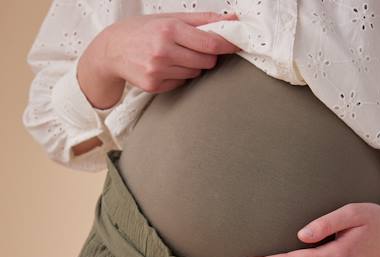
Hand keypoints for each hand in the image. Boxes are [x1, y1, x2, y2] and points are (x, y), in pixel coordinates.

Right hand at [77, 11, 240, 110]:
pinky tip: (164, 67)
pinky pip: (182, 83)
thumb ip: (202, 21)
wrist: (112, 49)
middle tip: (193, 48)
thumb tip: (232, 20)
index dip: (227, 45)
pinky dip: (179, 76)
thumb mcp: (170, 18)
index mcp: (169, 30)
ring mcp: (158, 71)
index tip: (238, 44)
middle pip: (206, 61)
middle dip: (207, 55)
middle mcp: (163, 51)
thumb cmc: (143, 31)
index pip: (209, 43)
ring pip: (195, 73)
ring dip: (192, 65)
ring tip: (174, 56)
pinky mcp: (154, 86)